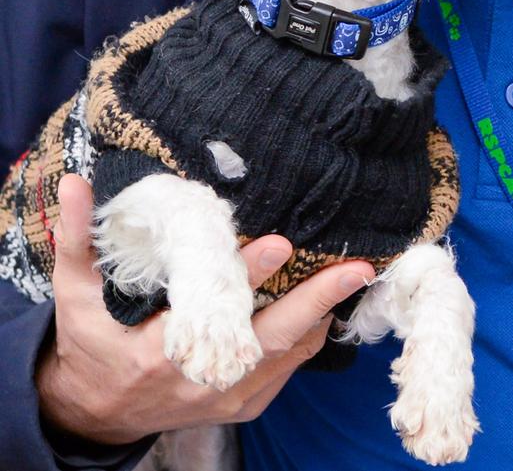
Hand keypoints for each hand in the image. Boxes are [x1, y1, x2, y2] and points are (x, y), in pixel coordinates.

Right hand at [36, 174, 374, 445]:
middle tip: (354, 268)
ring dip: (320, 314)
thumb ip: (78, 241)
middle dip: (315, 300)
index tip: (278, 243)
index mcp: (156, 353)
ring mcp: (226, 397)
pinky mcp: (243, 407)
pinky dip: (307, 338)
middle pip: (269, 338)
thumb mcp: (75, 297)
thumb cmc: (90, 346)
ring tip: (351, 277)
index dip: (246, 275)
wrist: (98, 414)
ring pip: (288, 355)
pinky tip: (325, 307)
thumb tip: (76, 182)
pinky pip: (287, 370)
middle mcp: (199, 379)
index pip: (209, 309)